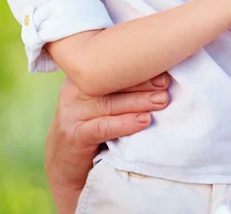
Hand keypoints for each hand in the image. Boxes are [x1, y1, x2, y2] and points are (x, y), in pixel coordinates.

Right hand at [45, 73, 169, 213]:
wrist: (64, 163)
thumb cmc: (92, 124)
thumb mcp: (103, 100)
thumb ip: (121, 85)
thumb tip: (160, 74)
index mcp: (83, 75)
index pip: (111, 66)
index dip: (138, 66)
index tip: (163, 67)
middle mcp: (73, 90)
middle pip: (112, 82)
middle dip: (142, 82)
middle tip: (166, 84)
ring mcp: (70, 113)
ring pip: (109, 103)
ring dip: (139, 101)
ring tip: (161, 101)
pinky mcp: (73, 136)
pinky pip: (102, 127)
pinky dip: (125, 124)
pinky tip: (143, 121)